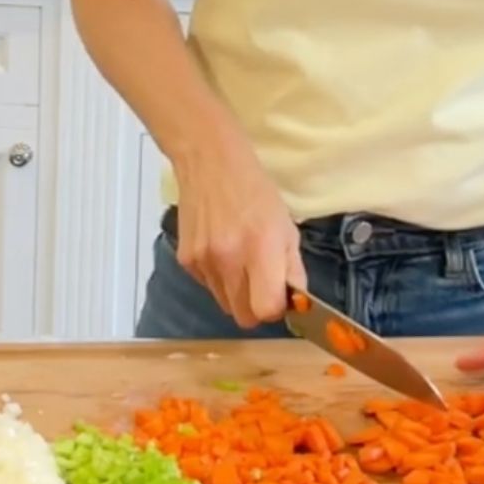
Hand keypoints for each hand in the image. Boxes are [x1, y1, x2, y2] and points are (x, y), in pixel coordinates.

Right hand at [170, 143, 306, 329]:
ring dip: (239, 295)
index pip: (265, 309)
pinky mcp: (185, 262)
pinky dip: (220, 281)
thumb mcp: (287, 227)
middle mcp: (228, 260)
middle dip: (258, 308)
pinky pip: (208, 288)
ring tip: (244, 264)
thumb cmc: (257, 194)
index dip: (276, 310)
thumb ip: (293, 269)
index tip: (281, 297)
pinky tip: (225, 253)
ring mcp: (203, 263)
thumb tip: (298, 304)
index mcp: (260, 249)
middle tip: (265, 285)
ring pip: (225, 305)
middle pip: (243, 317)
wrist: (211, 166)